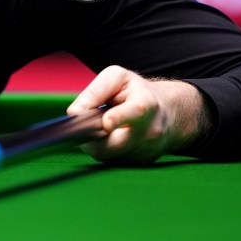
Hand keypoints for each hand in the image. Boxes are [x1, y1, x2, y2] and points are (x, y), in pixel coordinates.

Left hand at [67, 65, 209, 164]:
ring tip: (101, 128)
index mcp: (146, 103)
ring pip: (109, 154)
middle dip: (92, 138)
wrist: (168, 111)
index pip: (135, 112)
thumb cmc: (136, 91)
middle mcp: (150, 130)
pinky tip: (110, 137)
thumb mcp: (116, 78)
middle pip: (115, 145)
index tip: (105, 123)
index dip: (119, 118)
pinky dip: (105, 149)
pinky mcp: (142, 162)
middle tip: (82, 127)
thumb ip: (94, 92)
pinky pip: (113, 160)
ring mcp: (148, 149)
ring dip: (97, 143)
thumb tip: (73, 113)